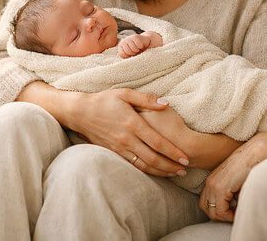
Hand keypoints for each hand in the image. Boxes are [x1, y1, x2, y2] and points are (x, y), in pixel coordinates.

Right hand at [70, 88, 189, 176]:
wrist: (80, 112)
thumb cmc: (104, 100)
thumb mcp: (125, 93)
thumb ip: (147, 99)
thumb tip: (166, 103)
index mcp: (132, 123)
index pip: (157, 142)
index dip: (173, 152)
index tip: (185, 157)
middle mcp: (126, 139)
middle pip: (153, 158)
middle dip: (170, 166)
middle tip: (184, 169)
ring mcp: (119, 148)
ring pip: (143, 165)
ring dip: (160, 171)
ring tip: (174, 173)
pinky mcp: (113, 153)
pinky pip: (132, 165)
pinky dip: (146, 171)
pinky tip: (155, 171)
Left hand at [118, 33, 151, 57]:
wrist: (144, 43)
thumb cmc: (136, 51)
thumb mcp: (130, 55)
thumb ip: (125, 56)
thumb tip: (125, 60)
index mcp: (120, 46)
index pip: (122, 54)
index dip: (128, 56)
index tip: (131, 54)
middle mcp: (123, 41)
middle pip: (128, 51)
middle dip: (133, 53)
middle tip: (135, 51)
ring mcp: (129, 38)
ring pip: (133, 48)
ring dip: (137, 50)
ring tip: (137, 48)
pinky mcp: (135, 36)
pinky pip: (138, 45)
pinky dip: (140, 46)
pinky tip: (140, 45)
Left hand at [200, 131, 266, 221]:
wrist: (254, 154)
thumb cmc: (249, 167)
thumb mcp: (235, 182)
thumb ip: (230, 193)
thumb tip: (232, 208)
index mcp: (212, 180)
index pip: (206, 202)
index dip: (219, 211)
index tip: (232, 211)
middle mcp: (209, 182)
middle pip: (206, 209)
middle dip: (220, 216)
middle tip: (233, 214)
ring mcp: (213, 185)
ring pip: (213, 212)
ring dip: (226, 216)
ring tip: (237, 213)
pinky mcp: (220, 188)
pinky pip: (221, 211)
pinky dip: (229, 216)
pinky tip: (239, 211)